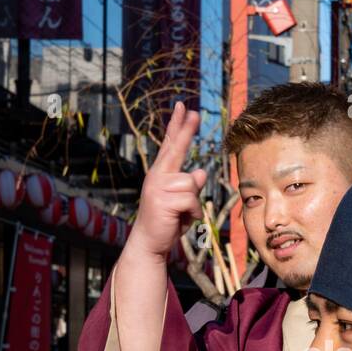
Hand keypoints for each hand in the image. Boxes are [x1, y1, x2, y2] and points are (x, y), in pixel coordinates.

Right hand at [124, 102, 207, 262]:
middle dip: (185, 130)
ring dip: (193, 204)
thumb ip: (190, 187)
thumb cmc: (167, 222)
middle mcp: (157, 176)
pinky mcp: (163, 200)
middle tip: (194, 111)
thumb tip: (201, 172)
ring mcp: (158, 187)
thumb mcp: (182, 202)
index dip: (176, 126)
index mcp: (161, 174)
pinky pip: (191, 200)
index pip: (170, 145)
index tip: (182, 107)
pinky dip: (192, 213)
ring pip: (192, 183)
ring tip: (181, 215)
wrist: (150, 243)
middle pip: (175, 149)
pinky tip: (180, 221)